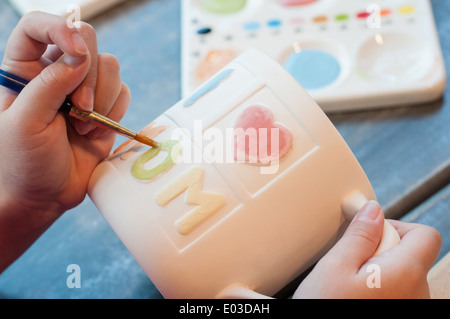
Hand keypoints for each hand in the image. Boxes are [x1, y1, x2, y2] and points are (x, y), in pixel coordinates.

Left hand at [0, 12, 129, 270]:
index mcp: (24, 69)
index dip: (60, 28)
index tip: (76, 49)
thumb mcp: (27, 121)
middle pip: (86, 41)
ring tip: (83, 127)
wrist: (44, 196)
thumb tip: (81, 54)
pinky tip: (95, 132)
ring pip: (110, 66)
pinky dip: (116, 111)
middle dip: (89, 76)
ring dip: (103, 98)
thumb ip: (51, 84)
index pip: (39, 26)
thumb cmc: (24, 161)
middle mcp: (55, 72)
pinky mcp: (106, 108)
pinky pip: (124, 92)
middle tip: (79, 109)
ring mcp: (84, 90)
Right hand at [293, 201, 441, 298]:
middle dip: (381, 250)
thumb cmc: (326, 308)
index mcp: (406, 274)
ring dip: (379, 271)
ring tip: (351, 284)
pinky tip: (356, 296)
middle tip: (351, 263)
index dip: (397, 226)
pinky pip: (398, 292)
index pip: (426, 235)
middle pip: (411, 254)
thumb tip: (374, 210)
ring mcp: (412, 307)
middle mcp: (419, 293)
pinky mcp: (402, 313)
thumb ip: (360, 235)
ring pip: (403, 275)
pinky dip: (380, 288)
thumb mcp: (335, 267)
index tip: (370, 232)